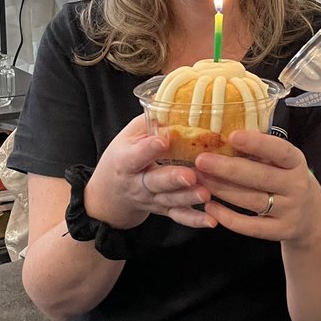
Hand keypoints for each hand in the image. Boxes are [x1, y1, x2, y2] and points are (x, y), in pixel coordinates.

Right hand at [84, 115, 216, 230]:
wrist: (109, 195)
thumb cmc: (123, 158)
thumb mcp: (128, 137)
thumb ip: (148, 122)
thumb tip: (171, 99)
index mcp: (126, 161)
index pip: (137, 154)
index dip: (149, 148)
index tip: (164, 139)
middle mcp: (137, 183)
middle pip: (155, 182)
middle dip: (173, 179)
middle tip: (190, 175)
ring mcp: (150, 199)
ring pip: (169, 201)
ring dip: (188, 198)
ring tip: (206, 195)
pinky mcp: (162, 211)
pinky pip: (178, 217)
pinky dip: (194, 221)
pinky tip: (211, 221)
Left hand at [195, 129, 320, 242]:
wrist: (311, 216)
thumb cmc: (286, 180)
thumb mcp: (282, 163)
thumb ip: (260, 153)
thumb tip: (221, 136)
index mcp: (296, 162)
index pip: (280, 151)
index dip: (257, 144)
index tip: (232, 136)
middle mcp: (296, 186)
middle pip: (261, 177)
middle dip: (228, 169)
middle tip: (201, 160)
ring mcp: (290, 210)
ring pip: (252, 201)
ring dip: (222, 190)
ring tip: (200, 179)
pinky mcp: (281, 231)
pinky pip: (251, 227)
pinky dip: (228, 218)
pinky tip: (210, 206)